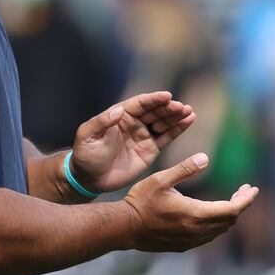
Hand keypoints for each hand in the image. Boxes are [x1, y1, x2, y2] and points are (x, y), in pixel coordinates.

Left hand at [70, 91, 194, 192]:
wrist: (89, 178)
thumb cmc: (86, 154)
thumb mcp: (88, 135)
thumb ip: (102, 122)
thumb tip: (118, 110)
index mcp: (120, 115)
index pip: (140, 103)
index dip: (154, 99)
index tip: (167, 96)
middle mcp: (134, 122)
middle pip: (155, 111)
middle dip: (169, 108)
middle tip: (182, 107)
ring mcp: (143, 135)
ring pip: (163, 122)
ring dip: (176, 116)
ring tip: (189, 112)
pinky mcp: (150, 150)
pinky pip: (166, 137)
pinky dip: (178, 129)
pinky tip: (189, 121)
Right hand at [123, 154, 257, 251]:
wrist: (125, 227)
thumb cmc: (141, 200)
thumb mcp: (161, 179)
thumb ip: (185, 169)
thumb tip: (206, 157)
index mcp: (195, 213)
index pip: (233, 210)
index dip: (246, 199)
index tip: (252, 188)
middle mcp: (197, 230)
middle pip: (230, 220)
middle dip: (240, 204)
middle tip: (243, 189)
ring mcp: (191, 240)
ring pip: (220, 229)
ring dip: (229, 214)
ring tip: (231, 199)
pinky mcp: (184, 246)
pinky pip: (209, 236)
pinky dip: (217, 223)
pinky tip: (212, 213)